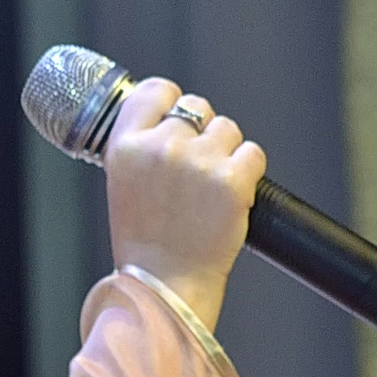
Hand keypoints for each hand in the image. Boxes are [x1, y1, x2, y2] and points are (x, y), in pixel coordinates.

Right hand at [104, 79, 266, 329]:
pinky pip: (253, 153)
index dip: (171, 100)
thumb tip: (168, 114)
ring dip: (227, 152)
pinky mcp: (232, 180)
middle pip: (197, 107)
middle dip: (202, 133)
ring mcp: (197, 162)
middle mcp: (160, 147)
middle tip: (195, 171)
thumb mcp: (122, 183)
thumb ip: (141, 145)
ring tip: (210, 189)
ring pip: (228, 129)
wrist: (165, 286)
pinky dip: (249, 172)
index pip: (155, 90)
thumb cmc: (145, 241)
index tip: (176, 115)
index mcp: (125, 146)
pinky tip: (231, 196)